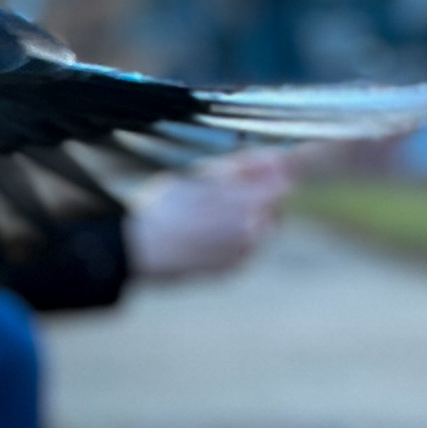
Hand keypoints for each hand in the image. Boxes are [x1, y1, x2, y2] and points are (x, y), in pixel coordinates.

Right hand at [126, 151, 294, 282]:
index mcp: (249, 203)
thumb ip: (245, 167)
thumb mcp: (205, 175)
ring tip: (212, 217)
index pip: (283, 183)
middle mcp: (254, 231)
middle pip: (273, 209)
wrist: (143, 248)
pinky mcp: (233, 270)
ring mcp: (245, 254)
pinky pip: (246, 250)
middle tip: (228, 195)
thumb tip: (277, 157)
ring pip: (261, 231)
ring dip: (247, 221)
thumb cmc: (169, 206)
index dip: (275, 174)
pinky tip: (207, 236)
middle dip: (258, 200)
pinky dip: (235, 241)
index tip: (267, 172)